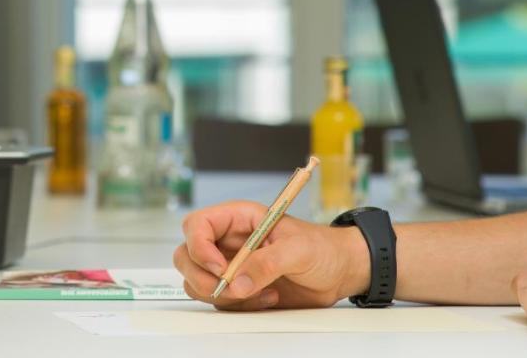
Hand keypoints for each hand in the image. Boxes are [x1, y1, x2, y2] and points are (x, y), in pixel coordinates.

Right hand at [174, 200, 368, 310]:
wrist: (340, 272)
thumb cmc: (322, 248)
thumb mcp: (297, 250)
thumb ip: (266, 263)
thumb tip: (236, 282)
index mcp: (237, 219)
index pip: (197, 225)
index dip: (200, 246)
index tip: (220, 268)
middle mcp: (228, 241)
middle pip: (187, 256)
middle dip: (203, 277)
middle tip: (230, 289)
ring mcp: (231, 266)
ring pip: (198, 282)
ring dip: (224, 296)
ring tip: (260, 293)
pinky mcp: (238, 289)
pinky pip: (220, 302)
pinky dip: (239, 307)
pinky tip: (267, 298)